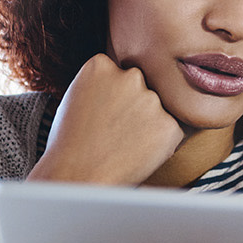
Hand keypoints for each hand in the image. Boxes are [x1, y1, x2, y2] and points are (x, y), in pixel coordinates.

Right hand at [29, 53, 183, 185]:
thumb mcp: (78, 96)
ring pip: (158, 109)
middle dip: (134, 107)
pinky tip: (135, 154)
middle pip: (142, 87)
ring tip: (122, 145)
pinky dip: (160, 143)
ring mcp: (151, 100)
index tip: (103, 114)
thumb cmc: (71, 143)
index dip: (113, 97)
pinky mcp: (169, 125)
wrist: (75, 177)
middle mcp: (130, 75)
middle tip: (114, 132)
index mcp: (101, 64)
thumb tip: (131, 80)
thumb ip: (104, 83)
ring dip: (148, 124)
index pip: (120, 73)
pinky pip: (171, 131)